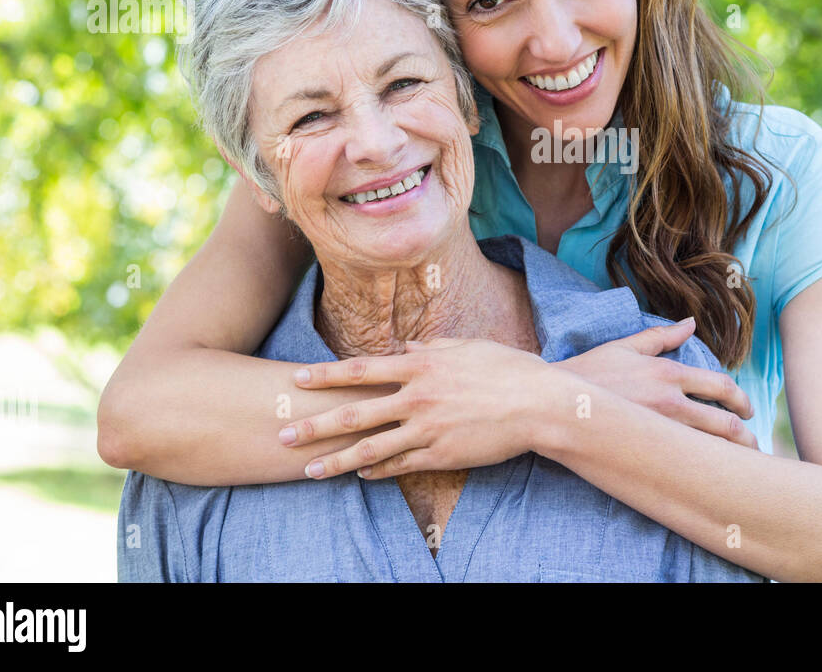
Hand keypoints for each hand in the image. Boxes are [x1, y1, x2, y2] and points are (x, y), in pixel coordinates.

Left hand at [281, 338, 547, 478]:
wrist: (539, 405)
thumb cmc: (508, 369)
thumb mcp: (468, 347)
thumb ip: (432, 349)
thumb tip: (405, 351)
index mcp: (421, 366)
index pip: (361, 370)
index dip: (325, 376)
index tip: (296, 379)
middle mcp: (418, 397)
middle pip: (355, 413)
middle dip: (314, 425)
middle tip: (282, 435)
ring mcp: (428, 429)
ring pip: (371, 448)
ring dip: (336, 461)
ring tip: (309, 471)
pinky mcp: (442, 455)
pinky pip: (402, 465)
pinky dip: (378, 471)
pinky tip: (360, 475)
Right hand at [556, 318, 758, 449]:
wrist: (556, 402)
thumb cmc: (587, 372)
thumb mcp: (625, 346)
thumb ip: (661, 336)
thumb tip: (690, 323)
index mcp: (668, 373)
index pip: (720, 386)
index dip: (740, 400)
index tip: (747, 410)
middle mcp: (670, 402)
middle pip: (723, 424)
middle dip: (745, 437)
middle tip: (754, 446)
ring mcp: (659, 430)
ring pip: (709, 448)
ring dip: (730, 458)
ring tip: (741, 469)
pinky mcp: (645, 452)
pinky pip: (685, 464)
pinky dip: (703, 469)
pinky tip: (710, 478)